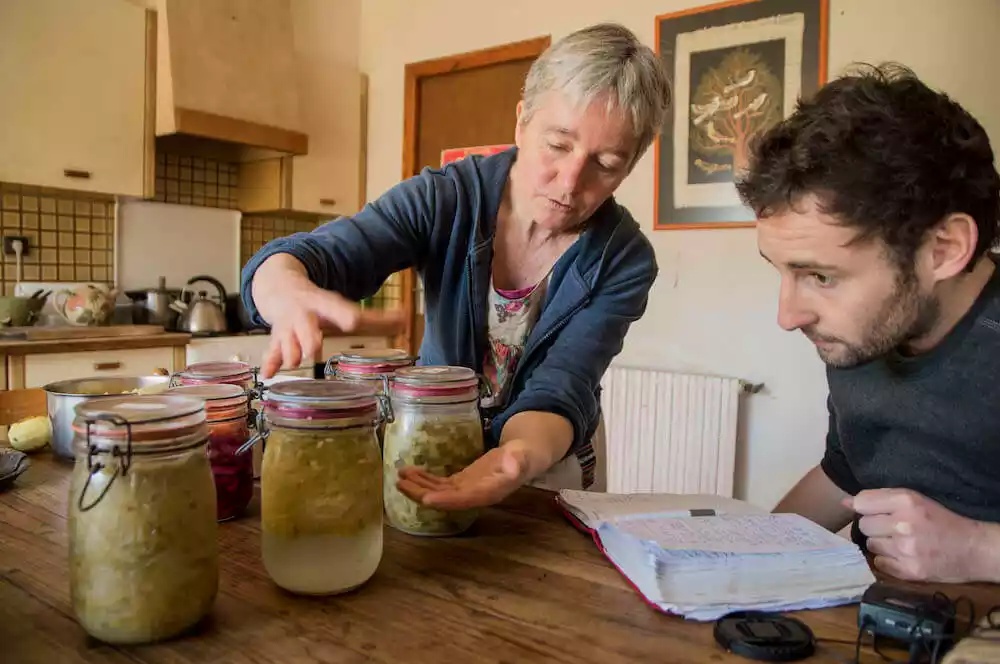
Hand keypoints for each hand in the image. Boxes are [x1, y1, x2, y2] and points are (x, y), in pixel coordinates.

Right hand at [251, 255, 404, 377]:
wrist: (280, 287)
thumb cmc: (319, 304)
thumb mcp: (342, 305)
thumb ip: (374, 318)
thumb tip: (407, 321)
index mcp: (323, 304)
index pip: (335, 308)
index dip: (343, 314)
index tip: (351, 321)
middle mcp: (303, 314)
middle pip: (305, 324)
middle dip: (308, 337)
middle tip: (314, 350)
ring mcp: (287, 326)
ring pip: (285, 339)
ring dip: (288, 351)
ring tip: (293, 362)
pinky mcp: (276, 338)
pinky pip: (270, 351)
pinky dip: (270, 362)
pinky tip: (268, 374)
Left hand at [395, 444, 532, 509]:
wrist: (524, 457)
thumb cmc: (525, 456)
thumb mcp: (523, 457)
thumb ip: (518, 462)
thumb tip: (514, 466)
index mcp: (488, 493)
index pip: (463, 500)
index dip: (444, 501)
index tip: (425, 499)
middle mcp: (473, 496)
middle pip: (444, 499)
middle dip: (421, 493)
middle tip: (400, 483)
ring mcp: (465, 490)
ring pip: (437, 493)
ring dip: (418, 486)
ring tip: (400, 476)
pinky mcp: (461, 483)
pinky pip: (439, 485)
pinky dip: (424, 479)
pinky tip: (411, 472)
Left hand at [844, 488, 992, 581]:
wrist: (973, 549)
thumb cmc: (942, 521)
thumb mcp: (915, 500)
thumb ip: (879, 499)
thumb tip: (844, 502)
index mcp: (906, 500)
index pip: (861, 502)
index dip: (866, 508)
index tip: (875, 512)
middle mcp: (903, 524)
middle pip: (864, 525)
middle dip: (875, 526)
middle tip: (893, 528)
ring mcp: (905, 549)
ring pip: (871, 544)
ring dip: (881, 544)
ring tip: (900, 542)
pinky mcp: (909, 571)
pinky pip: (879, 564)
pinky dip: (888, 561)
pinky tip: (903, 556)